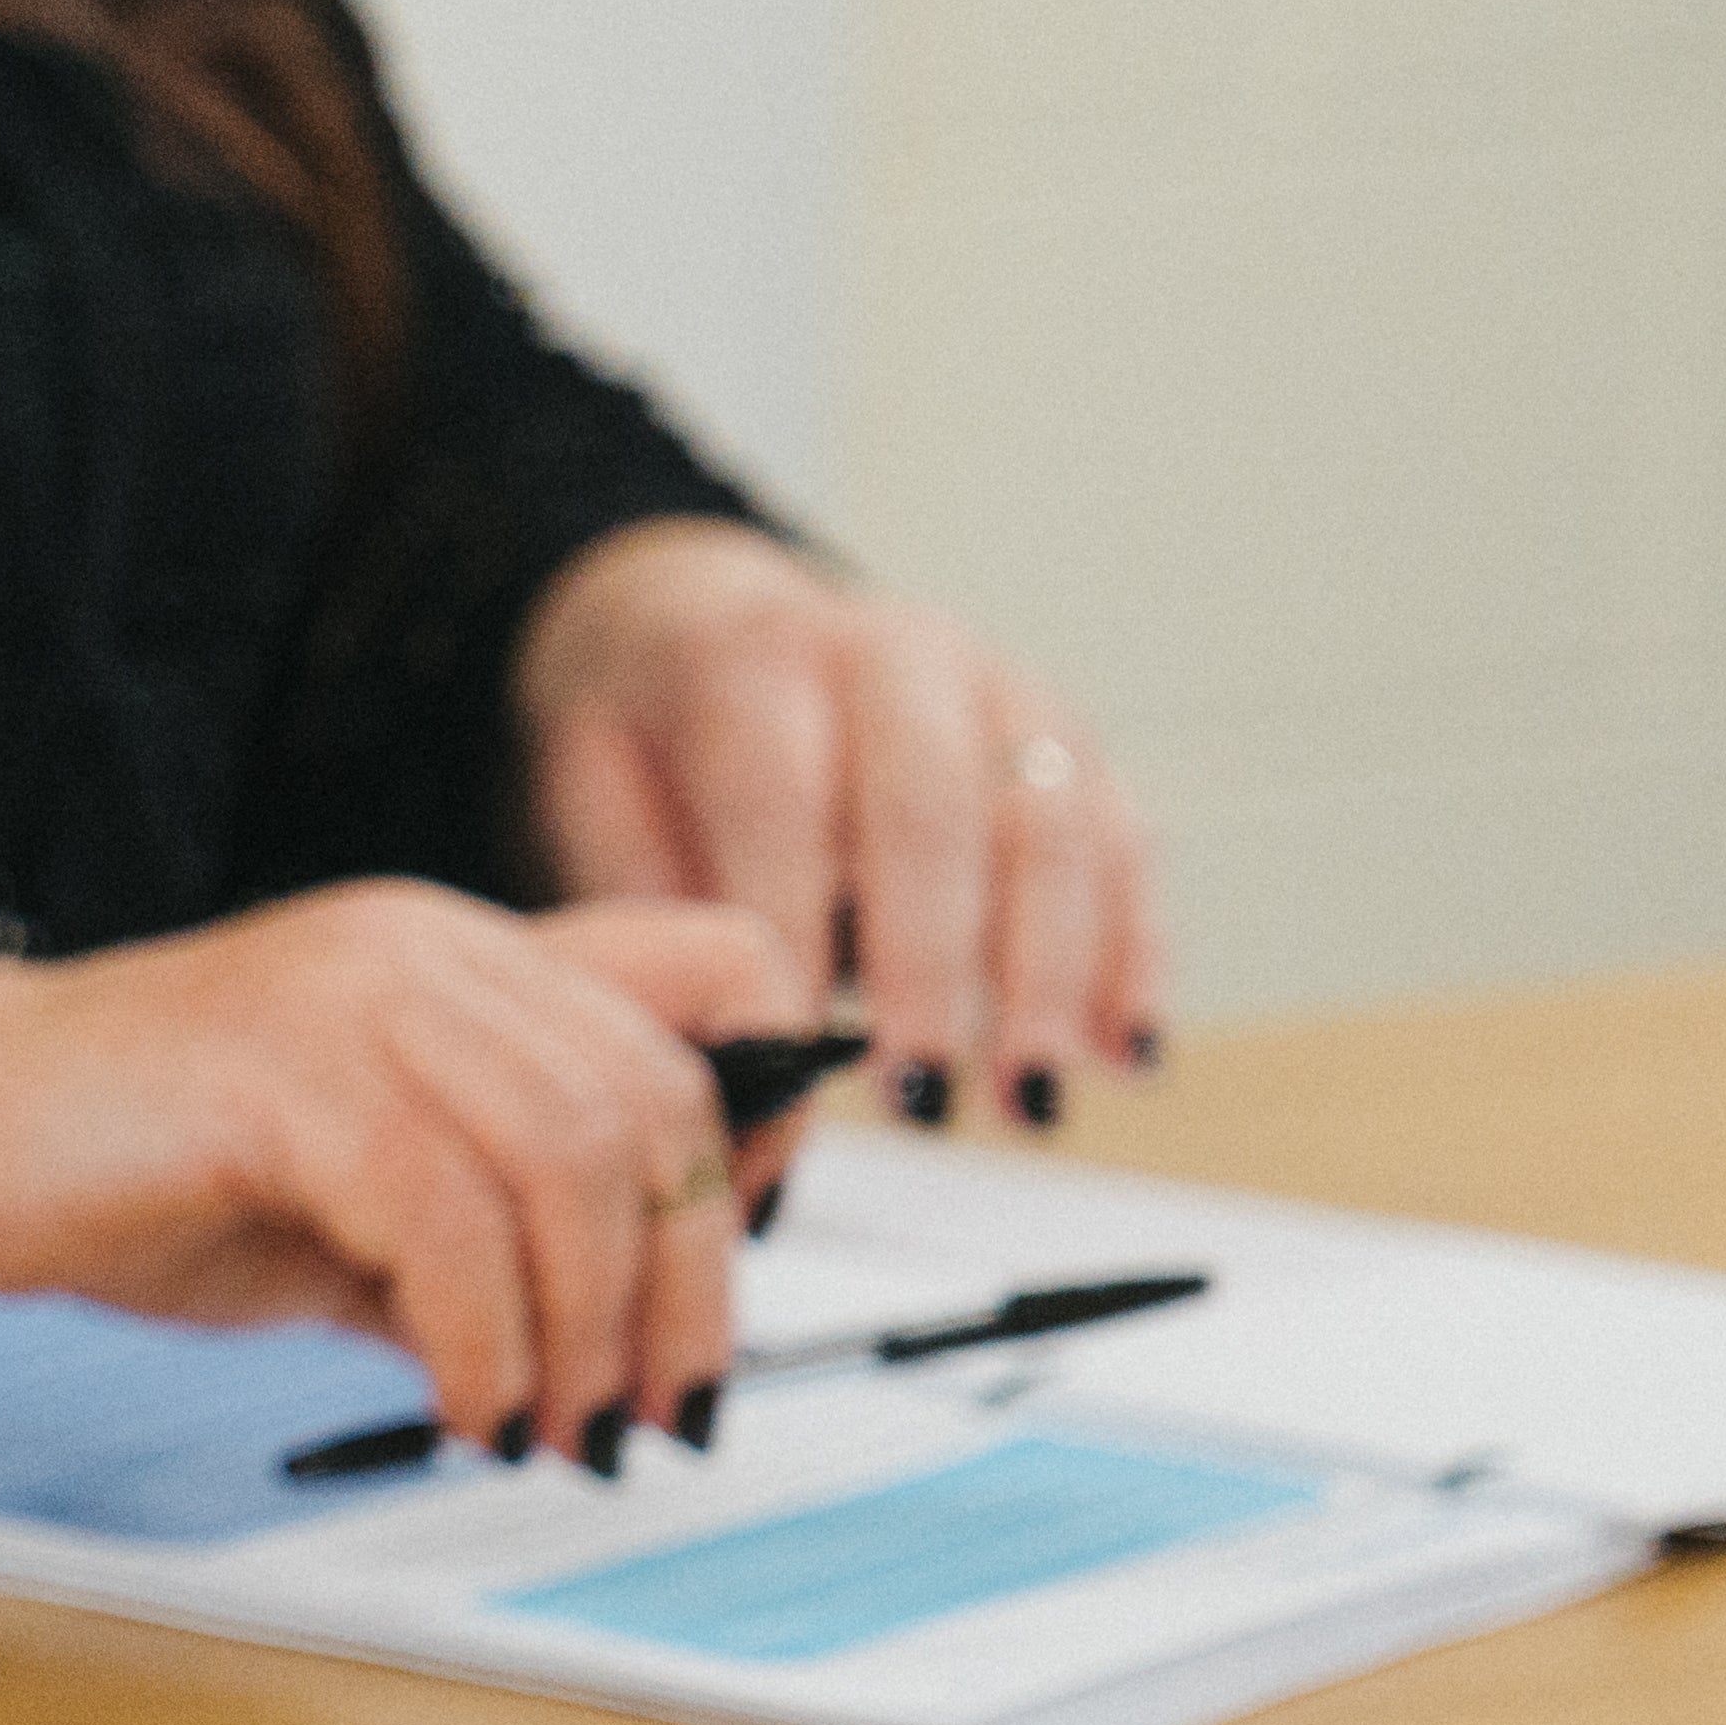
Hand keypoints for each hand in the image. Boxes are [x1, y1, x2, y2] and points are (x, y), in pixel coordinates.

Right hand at [0, 880, 811, 1467]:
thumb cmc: (134, 1163)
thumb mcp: (361, 1205)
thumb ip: (495, 1240)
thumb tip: (632, 1350)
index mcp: (461, 953)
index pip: (719, 974)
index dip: (773, 1114)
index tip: (729, 1264)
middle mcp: (428, 944)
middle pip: (662, 1102)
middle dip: (689, 1286)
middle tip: (648, 1412)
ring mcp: (353, 994)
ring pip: (575, 1161)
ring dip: (588, 1334)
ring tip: (546, 1426)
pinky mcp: (283, 1071)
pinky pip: (451, 1221)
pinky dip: (484, 1344)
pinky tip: (461, 1407)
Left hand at [517, 518, 1168, 1127]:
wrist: (714, 621)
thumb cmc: (652, 735)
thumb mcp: (590, 784)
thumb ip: (649, 896)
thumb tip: (715, 1038)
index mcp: (758, 654)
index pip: (781, 795)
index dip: (790, 927)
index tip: (787, 1052)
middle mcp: (897, 653)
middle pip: (936, 805)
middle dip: (933, 965)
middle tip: (921, 1098)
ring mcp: (1004, 691)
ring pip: (1055, 825)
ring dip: (1052, 978)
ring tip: (1027, 1103)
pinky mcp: (1073, 744)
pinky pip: (1125, 843)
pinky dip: (1135, 956)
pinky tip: (1126, 1058)